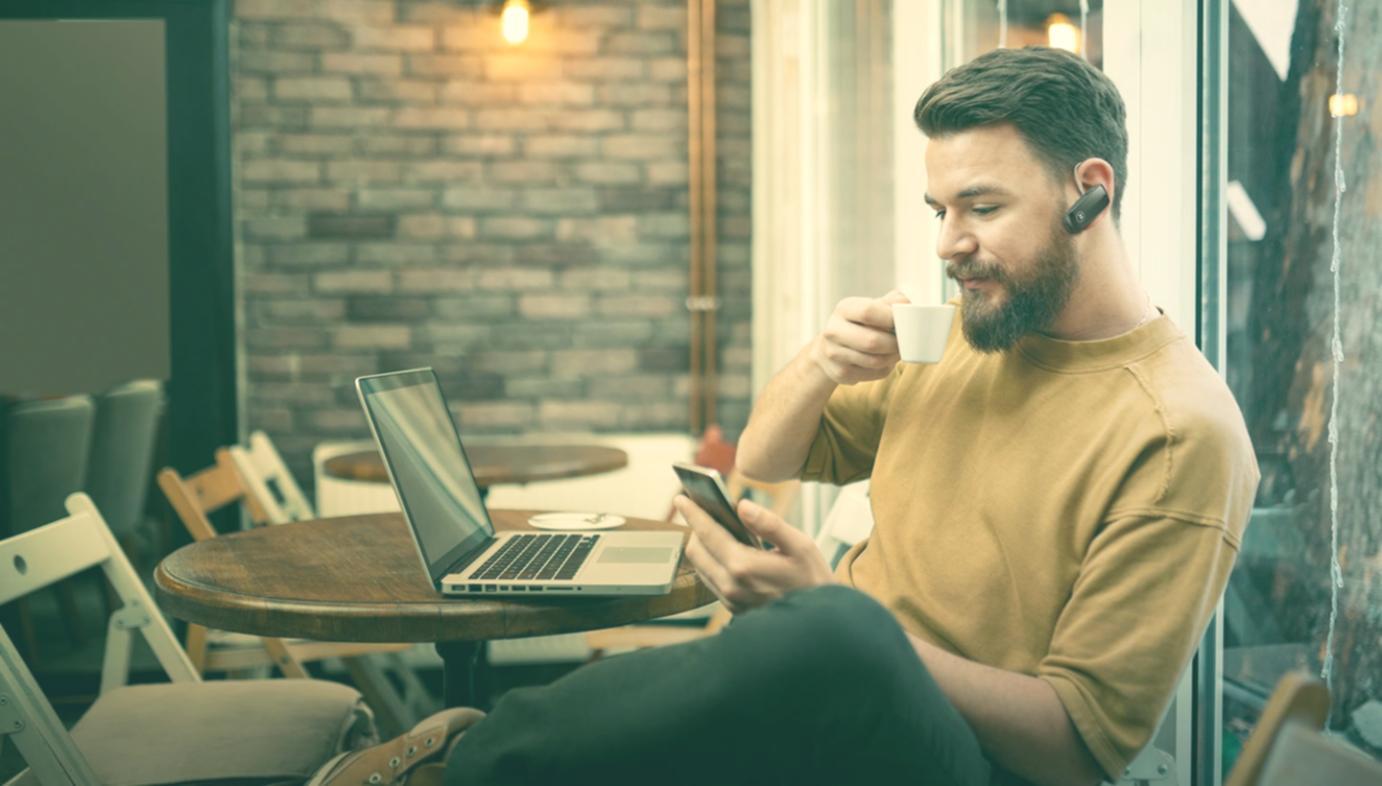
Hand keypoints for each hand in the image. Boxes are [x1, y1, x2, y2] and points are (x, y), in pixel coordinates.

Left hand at [676, 495, 835, 613]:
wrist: (820, 621)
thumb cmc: (813, 580)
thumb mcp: (800, 545)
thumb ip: (769, 523)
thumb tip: (742, 505)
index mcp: (743, 566)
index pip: (707, 533)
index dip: (693, 512)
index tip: (681, 497)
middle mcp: (730, 585)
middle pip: (696, 549)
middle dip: (695, 527)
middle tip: (702, 509)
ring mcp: (730, 599)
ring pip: (700, 565)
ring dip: (702, 544)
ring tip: (714, 527)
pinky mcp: (732, 608)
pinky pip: (710, 579)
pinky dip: (711, 560)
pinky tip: (726, 549)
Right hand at [810, 290, 909, 384]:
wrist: (830, 349)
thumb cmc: (860, 324)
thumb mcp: (871, 307)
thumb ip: (892, 302)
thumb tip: (909, 306)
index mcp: (843, 309)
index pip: (868, 312)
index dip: (890, 318)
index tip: (904, 322)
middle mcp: (833, 331)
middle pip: (872, 341)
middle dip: (894, 344)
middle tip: (904, 342)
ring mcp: (834, 353)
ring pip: (876, 361)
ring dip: (893, 357)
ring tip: (896, 351)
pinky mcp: (840, 373)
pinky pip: (874, 374)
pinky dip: (885, 368)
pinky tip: (884, 361)